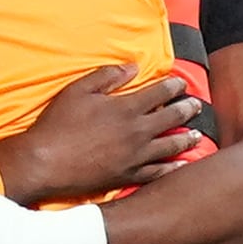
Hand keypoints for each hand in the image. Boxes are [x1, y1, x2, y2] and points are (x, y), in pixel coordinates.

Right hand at [0, 63, 205, 203]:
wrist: (44, 163)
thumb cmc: (58, 124)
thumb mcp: (78, 91)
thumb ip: (107, 77)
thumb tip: (132, 67)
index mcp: (126, 108)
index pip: (159, 93)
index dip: (174, 87)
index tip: (181, 85)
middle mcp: (137, 132)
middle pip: (171, 118)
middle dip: (187, 109)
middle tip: (197, 105)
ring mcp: (136, 156)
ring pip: (171, 145)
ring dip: (187, 138)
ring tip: (197, 135)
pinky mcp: (129, 176)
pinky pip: (158, 172)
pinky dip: (173, 168)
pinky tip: (182, 165)